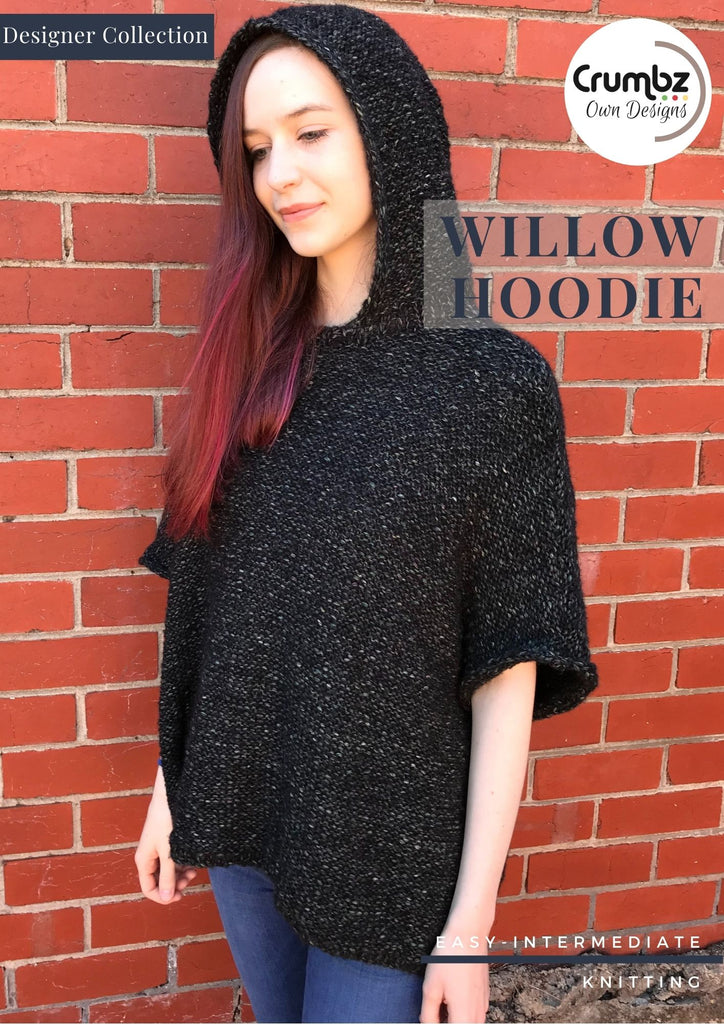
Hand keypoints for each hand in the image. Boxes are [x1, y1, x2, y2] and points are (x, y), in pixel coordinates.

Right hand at [134, 768, 197, 903]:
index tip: (181, 896)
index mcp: (144, 861)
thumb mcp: (169, 851)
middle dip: (176, 884)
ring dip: (181, 873)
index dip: (163, 897)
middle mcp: (150, 857)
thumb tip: (166, 897)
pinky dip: (184, 863)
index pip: (148, 888)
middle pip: (160, 881)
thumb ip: (167, 875)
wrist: (169, 794)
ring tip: (195, 869)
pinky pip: (174, 859)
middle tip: (192, 878)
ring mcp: (158, 849)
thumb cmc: (166, 821)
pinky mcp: (167, 842)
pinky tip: (194, 860)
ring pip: (169, 870)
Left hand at [419, 914, 490, 1023]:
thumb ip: (428, 1013)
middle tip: (435, 1012)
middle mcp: (478, 1014)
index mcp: (464, 1016)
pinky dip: (462, 1010)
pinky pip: (474, 1012)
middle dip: (448, 1022)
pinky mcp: (484, 995)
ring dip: (455, 1018)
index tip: (431, 1020)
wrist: (468, 934)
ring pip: (469, 1021)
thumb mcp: (431, 987)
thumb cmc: (450, 956)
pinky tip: (451, 995)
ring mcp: (483, 1004)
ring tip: (442, 1003)